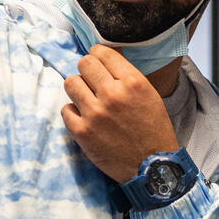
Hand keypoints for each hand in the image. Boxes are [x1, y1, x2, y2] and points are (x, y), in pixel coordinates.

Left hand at [61, 44, 179, 181]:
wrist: (152, 166)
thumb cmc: (153, 130)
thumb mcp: (149, 95)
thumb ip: (127, 76)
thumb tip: (104, 56)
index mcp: (133, 83)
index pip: (102, 52)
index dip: (99, 56)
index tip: (100, 64)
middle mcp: (112, 95)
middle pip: (84, 63)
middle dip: (88, 71)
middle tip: (94, 82)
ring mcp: (95, 113)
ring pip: (71, 82)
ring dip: (79, 89)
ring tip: (88, 100)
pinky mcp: (82, 131)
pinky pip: (65, 109)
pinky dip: (74, 113)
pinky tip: (86, 118)